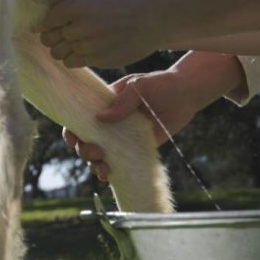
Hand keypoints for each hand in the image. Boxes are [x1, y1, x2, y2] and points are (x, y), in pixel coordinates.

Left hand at [37, 0, 161, 68]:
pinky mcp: (98, 60)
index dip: (46, 23)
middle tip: (60, 35)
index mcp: (77, 7)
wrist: (156, 19)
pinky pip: (75, 63)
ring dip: (63, 50)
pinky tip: (84, 51)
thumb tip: (65, 4)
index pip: (47, 20)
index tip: (48, 25)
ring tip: (73, 44)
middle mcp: (79, 28)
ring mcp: (88, 46)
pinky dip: (75, 58)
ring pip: (59, 55)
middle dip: (52, 37)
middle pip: (49, 40)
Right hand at [64, 54, 241, 179]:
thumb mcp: (139, 86)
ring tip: (103, 169)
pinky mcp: (137, 148)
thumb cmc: (162, 83)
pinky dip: (111, 170)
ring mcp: (123, 136)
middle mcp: (110, 122)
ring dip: (95, 164)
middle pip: (86, 140)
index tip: (73, 139)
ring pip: (100, 154)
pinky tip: (109, 176)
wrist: (187, 94)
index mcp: (104, 103)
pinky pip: (120, 162)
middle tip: (96, 152)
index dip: (72, 129)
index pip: (80, 117)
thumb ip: (122, 102)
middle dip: (85, 150)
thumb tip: (100, 118)